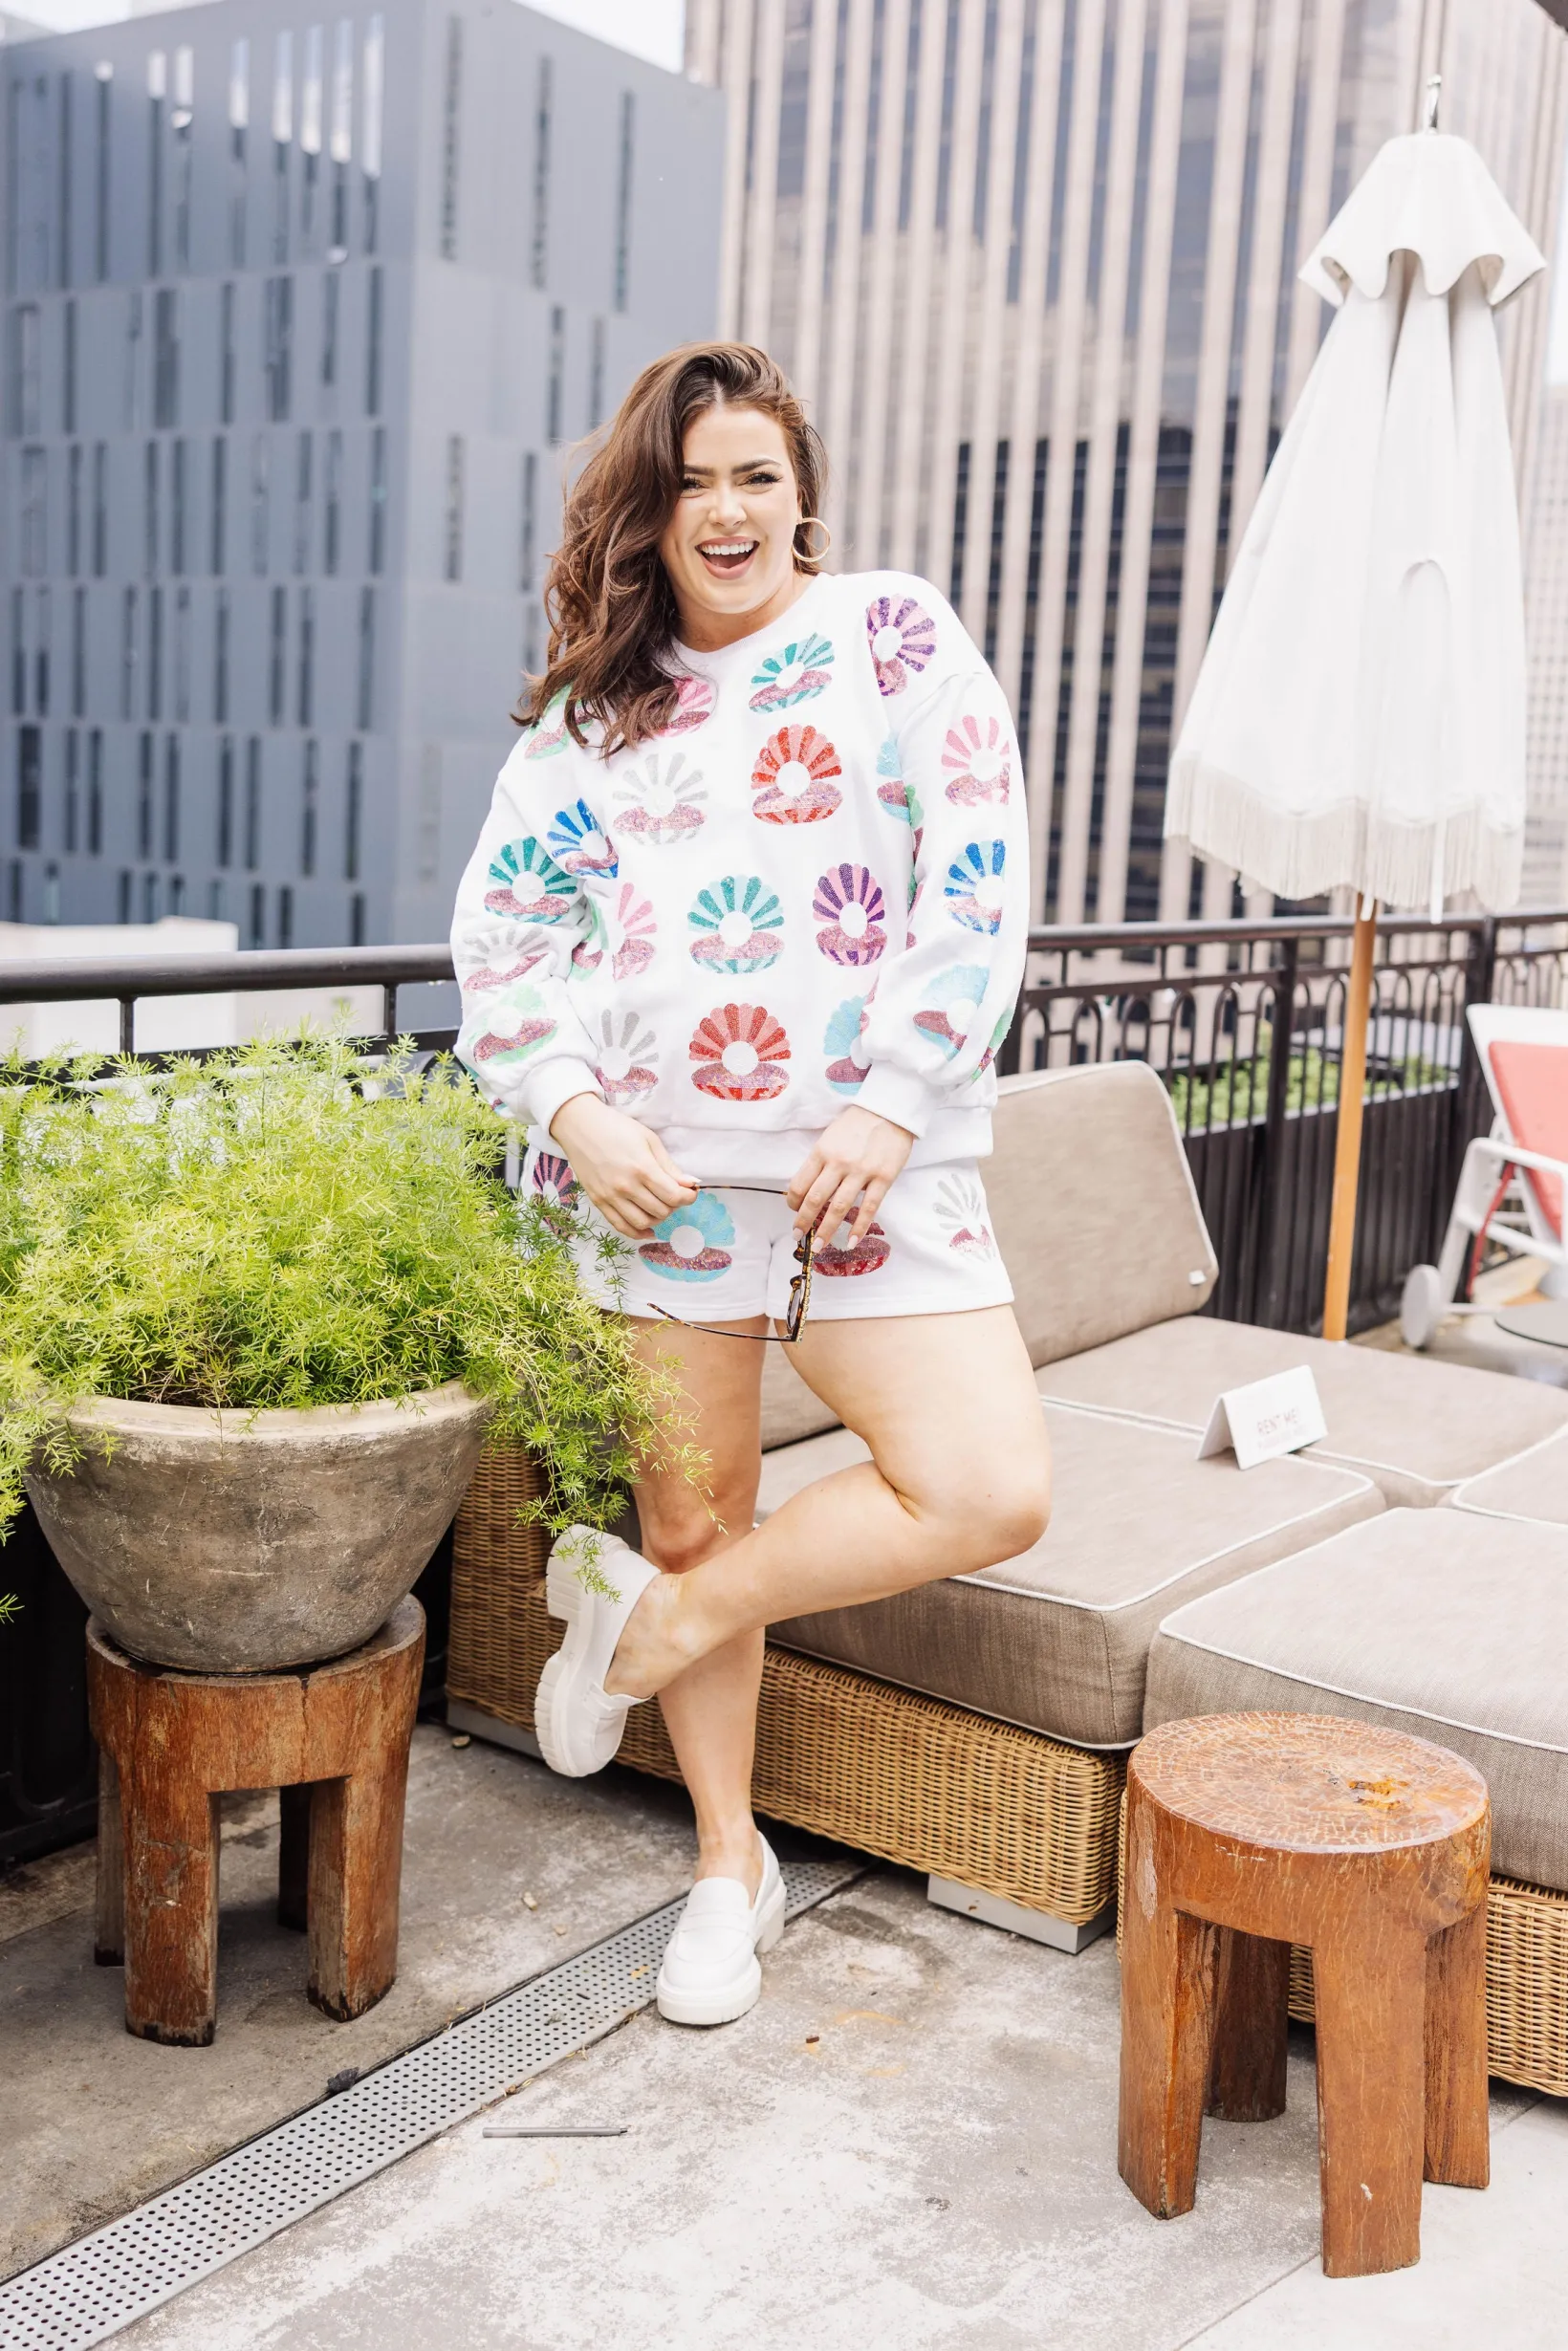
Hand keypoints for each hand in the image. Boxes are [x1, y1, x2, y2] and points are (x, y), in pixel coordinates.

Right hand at [549, 1093, 697, 1239]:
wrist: (580, 1127)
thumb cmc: (617, 1128)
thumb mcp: (649, 1140)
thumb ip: (670, 1167)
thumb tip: (691, 1184)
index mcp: (642, 1168)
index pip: (674, 1196)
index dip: (688, 1197)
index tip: (690, 1191)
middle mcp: (626, 1186)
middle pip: (661, 1211)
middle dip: (674, 1205)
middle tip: (673, 1193)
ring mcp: (610, 1197)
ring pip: (643, 1222)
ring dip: (658, 1218)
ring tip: (659, 1205)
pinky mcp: (598, 1202)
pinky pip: (620, 1226)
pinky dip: (637, 1233)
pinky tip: (648, 1229)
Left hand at [787, 1107, 914, 1243]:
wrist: (890, 1110)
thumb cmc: (858, 1123)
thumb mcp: (831, 1136)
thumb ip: (820, 1161)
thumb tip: (807, 1188)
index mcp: (822, 1151)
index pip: (800, 1183)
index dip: (793, 1203)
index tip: (793, 1212)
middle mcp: (838, 1163)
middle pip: (815, 1200)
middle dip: (804, 1223)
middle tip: (798, 1236)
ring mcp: (862, 1171)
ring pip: (839, 1208)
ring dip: (826, 1231)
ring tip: (819, 1246)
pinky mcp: (883, 1178)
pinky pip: (868, 1208)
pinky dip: (859, 1228)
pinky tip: (851, 1242)